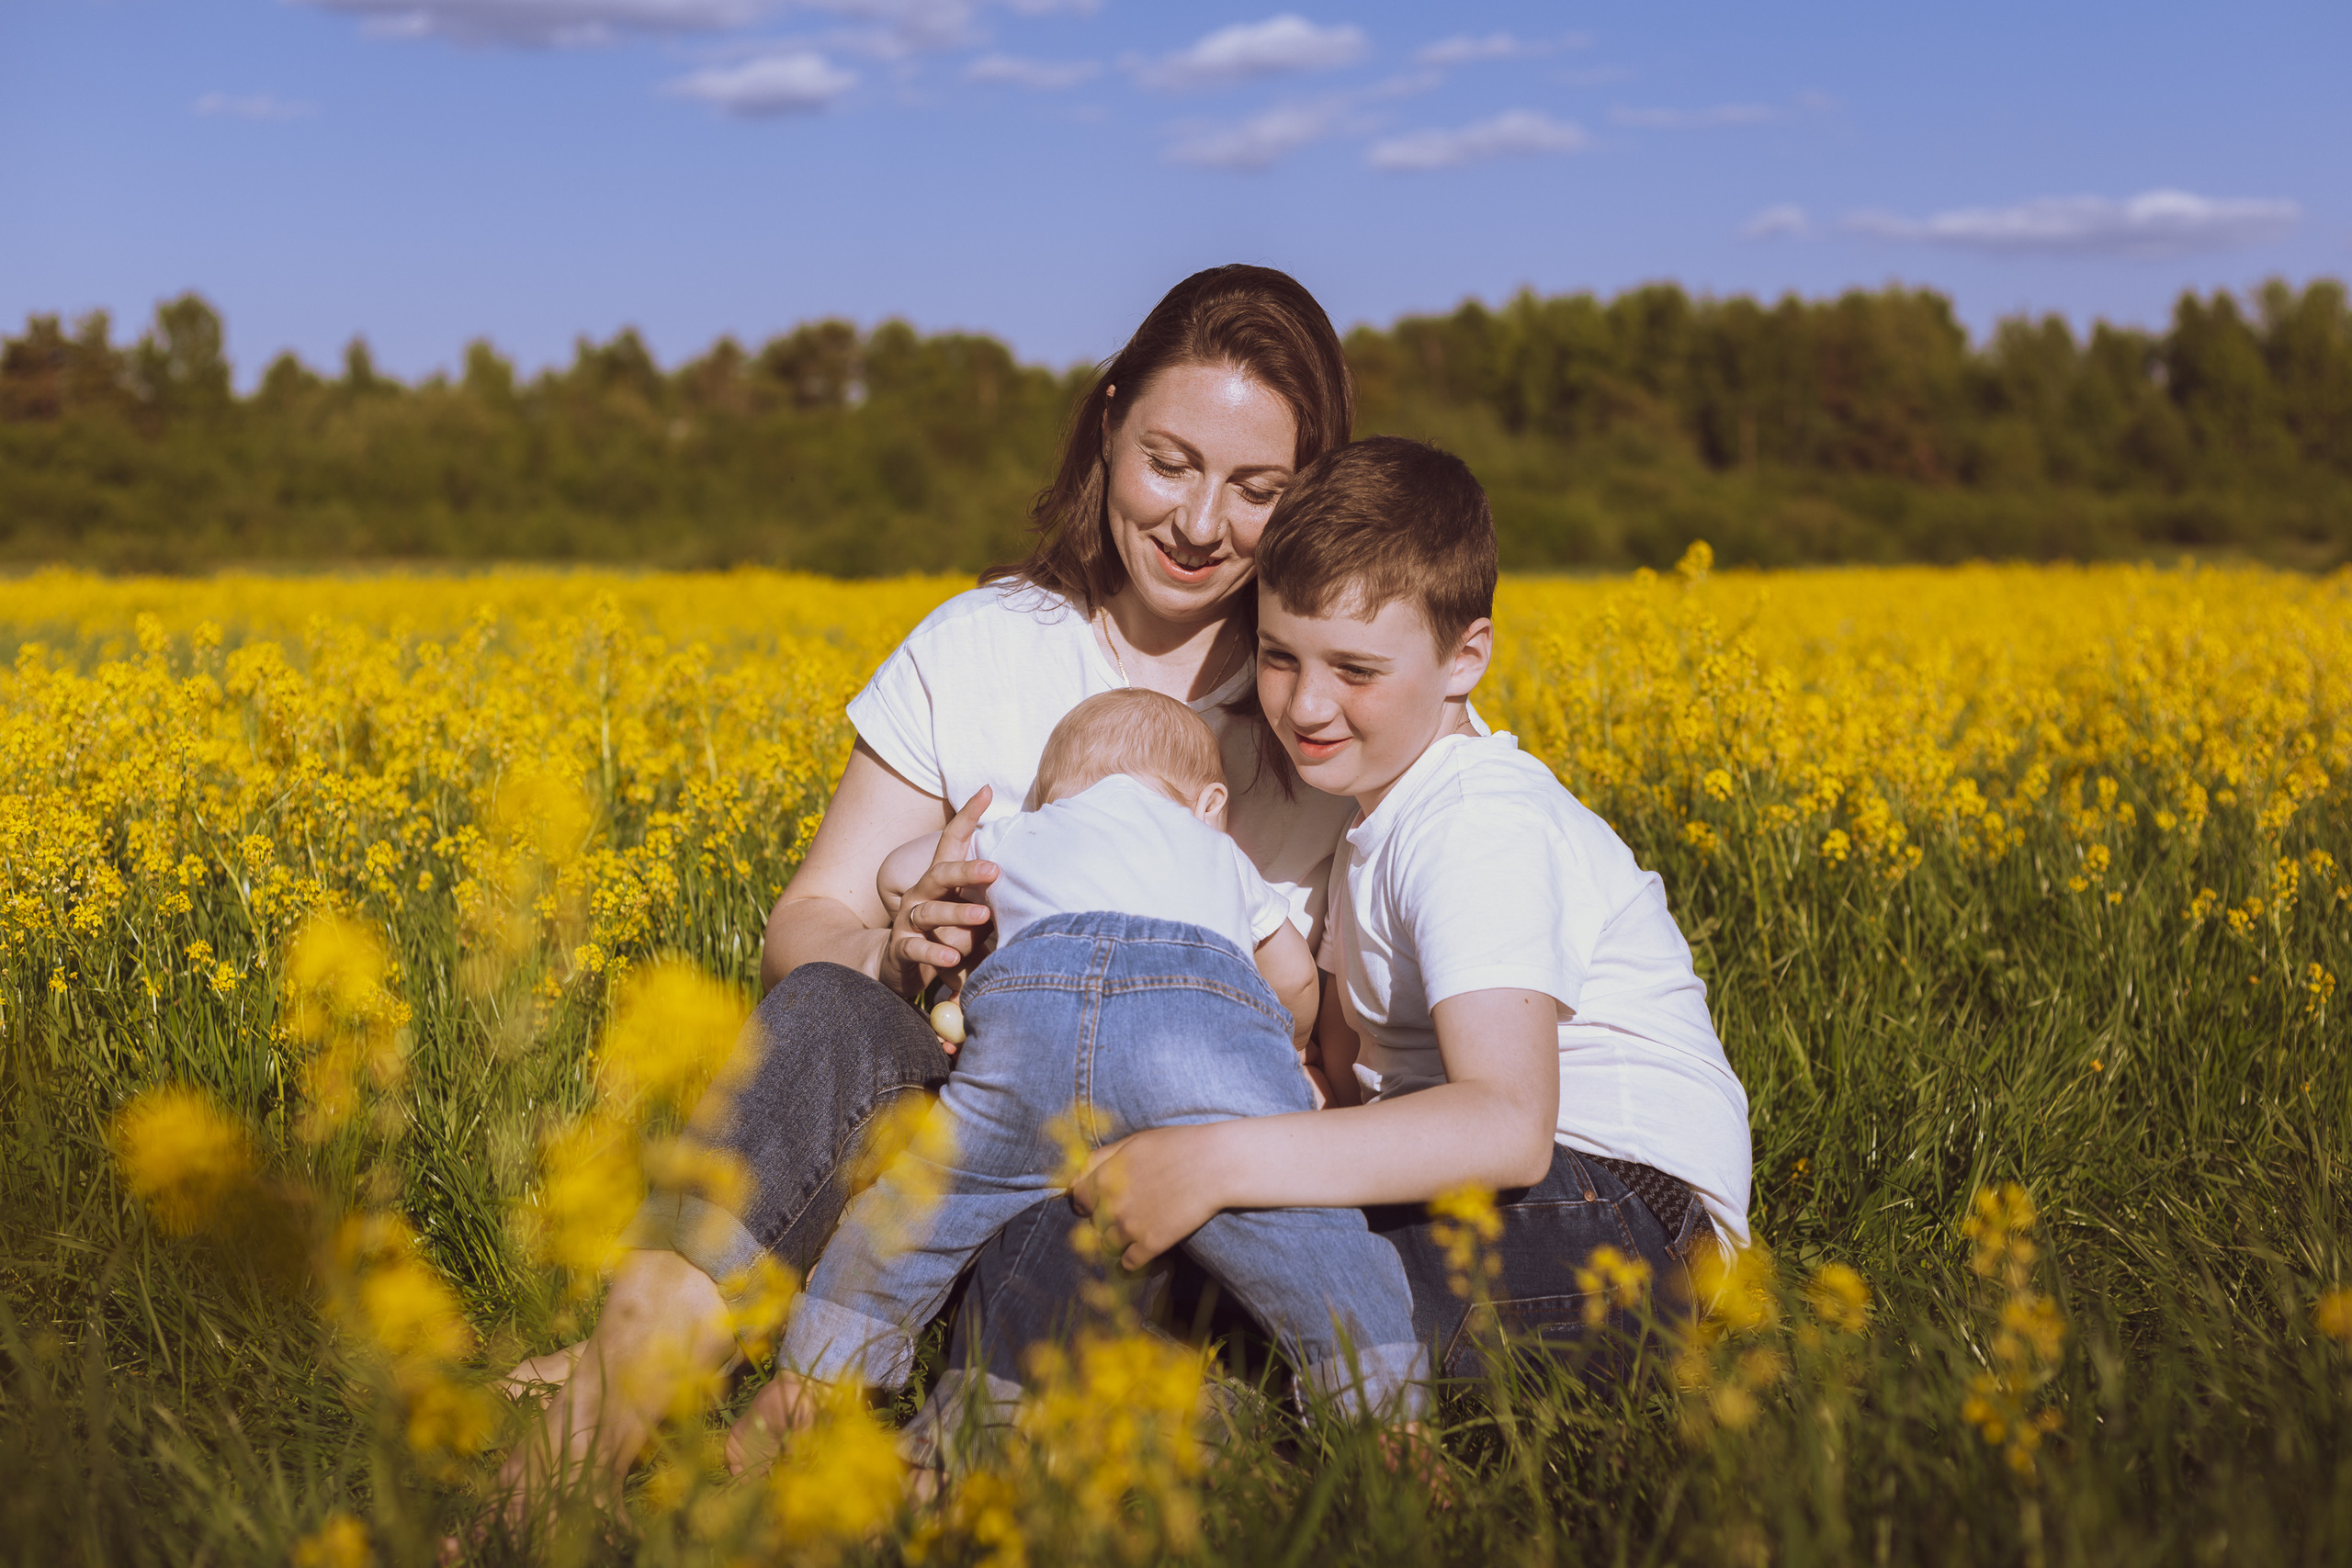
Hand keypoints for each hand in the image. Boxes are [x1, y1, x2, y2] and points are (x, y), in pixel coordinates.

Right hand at [885, 786, 996, 1002]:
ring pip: (931, 912)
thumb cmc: (947, 934)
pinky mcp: (902, 948)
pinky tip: (953, 958)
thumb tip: (1032, 882)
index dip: (967, 815)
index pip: (951, 841)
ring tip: (984, 917)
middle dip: (967, 871)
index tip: (986, 791)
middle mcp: (921, 893)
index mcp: (939, 880)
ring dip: (957, 913)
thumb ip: (990, 900)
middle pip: (941, 874)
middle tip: (994, 871)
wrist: (902, 965)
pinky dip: (935, 953)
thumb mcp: (971, 914)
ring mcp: (908, 920)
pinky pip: (917, 948)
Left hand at [1068, 1125, 1229, 1270]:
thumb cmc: (1177, 1146)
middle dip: (1105, 1218)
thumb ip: (1102, 1158)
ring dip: (1119, 1239)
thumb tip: (1078, 1177)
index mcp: (1104, 1177)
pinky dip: (1133, 1258)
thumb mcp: (1133, 1141)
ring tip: (1138, 1228)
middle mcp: (1110, 1205)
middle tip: (1127, 1210)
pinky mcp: (1151, 1245)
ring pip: (1108, 1244)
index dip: (1087, 1201)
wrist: (1215, 1165)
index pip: (1078, 1199)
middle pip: (1094, 1222)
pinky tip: (1145, 1247)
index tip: (1097, 1202)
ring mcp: (1130, 1227)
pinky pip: (1128, 1263)